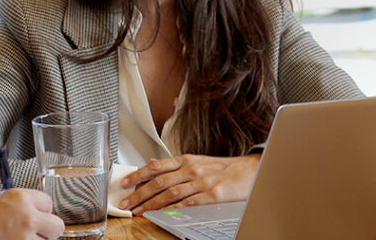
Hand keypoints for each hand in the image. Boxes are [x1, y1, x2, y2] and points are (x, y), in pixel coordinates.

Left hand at [118, 153, 261, 214]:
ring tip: (138, 212)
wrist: (251, 170)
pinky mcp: (212, 195)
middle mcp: (192, 169)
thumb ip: (176, 165)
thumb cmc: (226, 168)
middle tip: (125, 203)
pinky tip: (162, 214)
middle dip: (138, 193)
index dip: (138, 175)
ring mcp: (202, 182)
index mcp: (187, 160)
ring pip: (169, 192)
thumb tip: (153, 165)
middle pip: (159, 181)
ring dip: (150, 203)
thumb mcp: (199, 161)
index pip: (156, 166)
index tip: (124, 183)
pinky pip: (187, 202)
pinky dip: (172, 208)